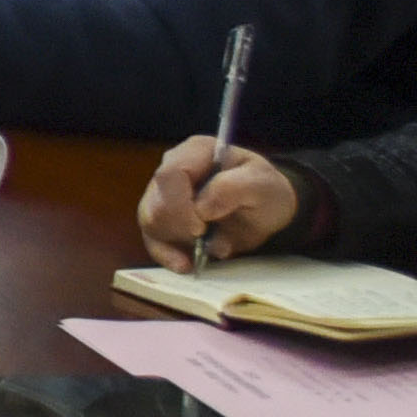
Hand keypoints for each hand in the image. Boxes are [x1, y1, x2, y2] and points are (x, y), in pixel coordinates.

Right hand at [140, 141, 304, 259]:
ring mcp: (163, 195)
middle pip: (155, 201)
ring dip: (173, 242)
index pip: (170, 174)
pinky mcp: (163, 219)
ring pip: (149, 221)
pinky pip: (152, 239)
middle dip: (177, 227)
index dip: (179, 204)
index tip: (201, 228)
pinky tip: (184, 265)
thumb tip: (201, 208)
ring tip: (200, 251)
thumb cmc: (265, 191)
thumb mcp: (263, 184)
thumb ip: (233, 188)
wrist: (267, 211)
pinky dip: (166, 255)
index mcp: (195, 152)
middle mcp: (172, 169)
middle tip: (204, 239)